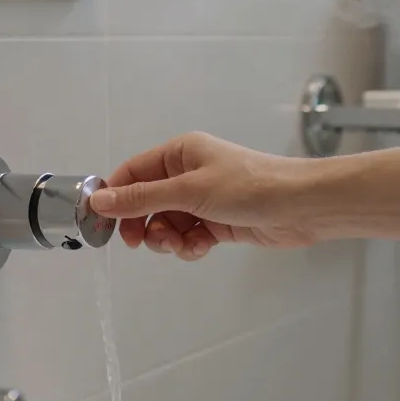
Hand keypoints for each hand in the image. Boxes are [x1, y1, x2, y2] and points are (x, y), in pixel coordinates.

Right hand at [89, 133, 319, 260]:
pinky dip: (190, 246)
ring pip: (167, 224)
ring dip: (168, 239)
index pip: (133, 172)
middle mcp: (189, 173)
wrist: (300, 207)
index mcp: (180, 153)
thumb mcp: (189, 191)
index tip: (103, 223)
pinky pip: (189, 236)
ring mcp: (204, 199)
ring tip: (181, 244)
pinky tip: (201, 247)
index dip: (116, 197)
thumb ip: (142, 198)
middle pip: (147, 202)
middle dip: (143, 225)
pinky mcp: (218, 222)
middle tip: (141, 243)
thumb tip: (100, 200)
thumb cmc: (250, 187)